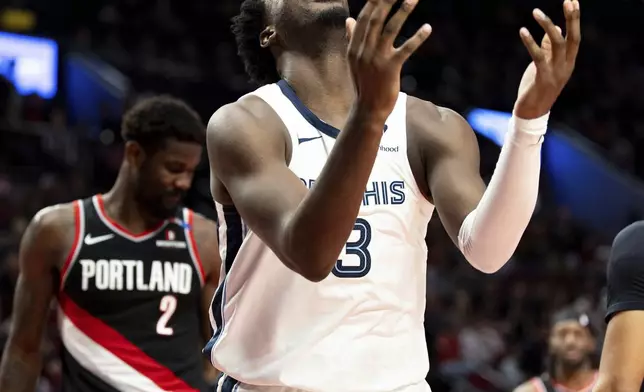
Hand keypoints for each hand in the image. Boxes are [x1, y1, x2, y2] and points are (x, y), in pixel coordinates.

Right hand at [346, 0, 430, 120]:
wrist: (368, 109)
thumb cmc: (363, 84)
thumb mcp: (354, 61)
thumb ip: (352, 39)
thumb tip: (349, 20)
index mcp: (354, 47)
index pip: (362, 19)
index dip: (372, 3)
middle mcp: (364, 50)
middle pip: (375, 19)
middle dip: (386, 1)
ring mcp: (376, 59)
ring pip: (390, 30)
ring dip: (402, 12)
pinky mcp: (390, 69)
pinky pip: (405, 50)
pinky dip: (417, 38)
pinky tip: (428, 28)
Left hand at [514, 0, 580, 118]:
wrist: (532, 113)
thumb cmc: (537, 87)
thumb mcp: (545, 65)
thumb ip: (548, 48)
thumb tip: (552, 28)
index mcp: (569, 63)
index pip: (575, 38)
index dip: (575, 20)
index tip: (573, 2)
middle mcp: (566, 66)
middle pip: (572, 38)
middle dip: (571, 19)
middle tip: (568, 0)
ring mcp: (556, 73)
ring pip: (556, 44)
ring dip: (547, 25)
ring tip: (535, 11)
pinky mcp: (542, 77)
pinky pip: (538, 55)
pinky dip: (530, 42)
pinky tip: (522, 31)